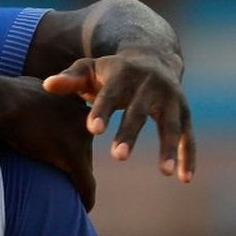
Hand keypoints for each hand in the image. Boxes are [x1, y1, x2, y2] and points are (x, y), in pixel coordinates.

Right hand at [0, 76, 95, 209]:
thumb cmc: (2, 97)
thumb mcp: (22, 91)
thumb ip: (32, 98)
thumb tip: (23, 100)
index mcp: (71, 98)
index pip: (77, 124)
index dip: (67, 139)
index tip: (58, 152)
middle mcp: (82, 115)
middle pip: (84, 144)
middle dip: (79, 160)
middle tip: (70, 179)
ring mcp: (79, 134)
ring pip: (85, 164)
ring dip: (81, 180)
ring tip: (77, 195)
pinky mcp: (73, 155)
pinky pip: (85, 181)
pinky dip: (86, 196)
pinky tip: (87, 207)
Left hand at [43, 48, 194, 181]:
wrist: (152, 56)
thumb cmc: (111, 70)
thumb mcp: (89, 69)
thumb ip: (69, 79)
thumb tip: (47, 85)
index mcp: (123, 74)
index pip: (110, 94)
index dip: (102, 111)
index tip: (93, 130)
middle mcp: (150, 84)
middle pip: (139, 111)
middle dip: (129, 134)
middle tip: (117, 157)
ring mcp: (171, 98)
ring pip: (171, 124)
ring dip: (168, 147)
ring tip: (164, 172)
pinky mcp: (184, 111)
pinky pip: (188, 135)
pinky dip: (189, 156)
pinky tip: (185, 178)